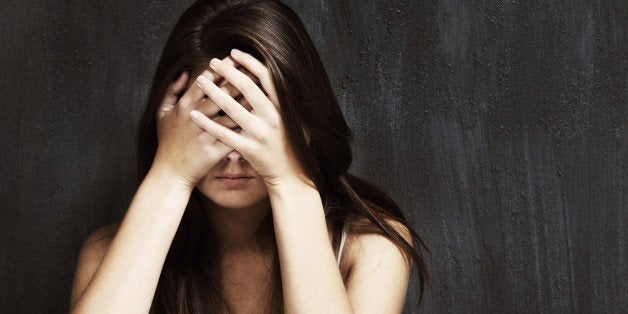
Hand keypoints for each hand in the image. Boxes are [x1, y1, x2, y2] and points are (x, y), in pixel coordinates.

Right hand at [152, 58, 258, 187]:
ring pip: (231, 114)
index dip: (222, 69)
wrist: (170, 173)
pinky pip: (234, 137)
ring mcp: (205, 134)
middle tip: (255, 68)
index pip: (206, 81)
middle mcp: (195, 117)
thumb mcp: (162, 113)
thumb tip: (186, 73)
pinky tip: (260, 120)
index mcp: (184, 106)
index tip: (235, 59)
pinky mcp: (213, 151)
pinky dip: (247, 127)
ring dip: (247, 102)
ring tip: (262, 91)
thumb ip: (171, 91)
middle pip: (222, 94)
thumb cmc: (167, 142)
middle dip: (239, 80)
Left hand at [189, 49, 310, 187]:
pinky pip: (223, 133)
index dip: (250, 63)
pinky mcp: (248, 149)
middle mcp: (272, 118)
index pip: (266, 78)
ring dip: (213, 92)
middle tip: (213, 62)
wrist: (290, 175)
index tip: (235, 53)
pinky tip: (194, 114)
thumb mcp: (297, 121)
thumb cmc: (292, 146)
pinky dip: (207, 123)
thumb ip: (285, 102)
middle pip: (247, 88)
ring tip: (200, 80)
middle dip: (228, 72)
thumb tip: (275, 78)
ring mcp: (259, 133)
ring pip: (232, 108)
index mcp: (283, 108)